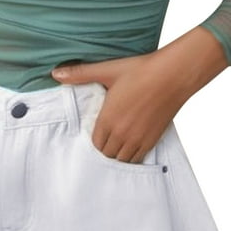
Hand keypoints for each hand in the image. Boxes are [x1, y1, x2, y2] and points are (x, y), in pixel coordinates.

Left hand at [51, 50, 192, 163]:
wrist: (174, 74)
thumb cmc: (141, 70)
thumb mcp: (108, 70)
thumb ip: (80, 74)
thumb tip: (55, 73)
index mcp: (108, 119)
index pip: (93, 144)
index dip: (91, 143)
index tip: (92, 138)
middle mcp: (122, 133)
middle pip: (105, 155)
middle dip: (102, 152)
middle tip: (101, 146)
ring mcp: (138, 138)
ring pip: (121, 160)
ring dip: (115, 157)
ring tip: (113, 150)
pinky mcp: (153, 139)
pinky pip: (137, 159)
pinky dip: (130, 158)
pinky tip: (128, 152)